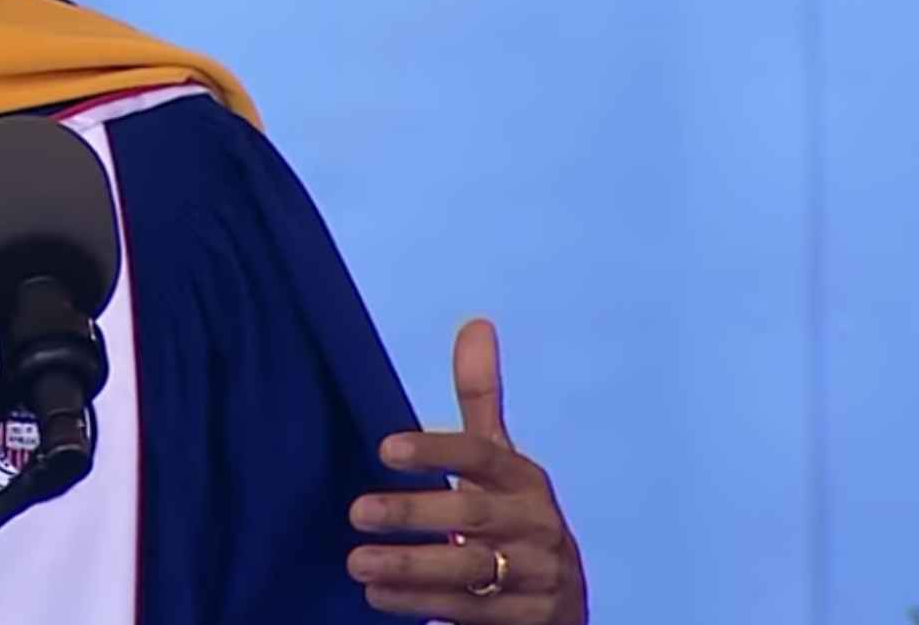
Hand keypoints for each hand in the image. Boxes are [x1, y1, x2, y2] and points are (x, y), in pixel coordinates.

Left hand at [347, 319, 587, 622]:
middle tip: (356, 513)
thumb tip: (475, 323)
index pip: (483, 456)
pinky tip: (386, 602)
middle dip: (412, 514)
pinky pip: (474, 617)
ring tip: (358, 567)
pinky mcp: (527, 621)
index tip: (386, 449)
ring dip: (411, 570)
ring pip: (471, 573)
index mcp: (523, 479)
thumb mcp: (500, 461)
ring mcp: (534, 577)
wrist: (562, 600)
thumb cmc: (515, 518)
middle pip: (472, 516)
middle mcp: (534, 526)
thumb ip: (480, 399)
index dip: (438, 451)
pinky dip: (430, 611)